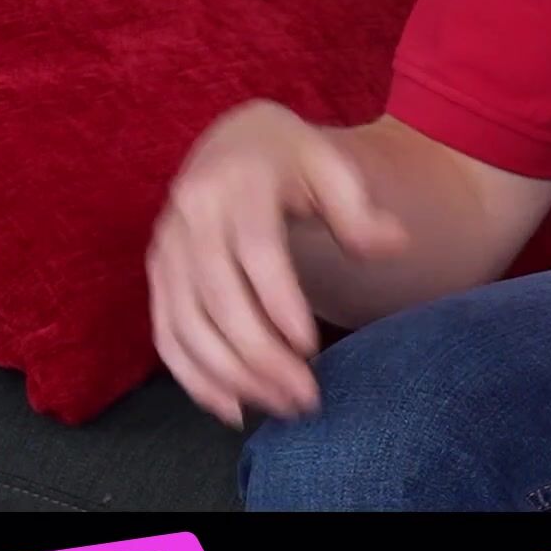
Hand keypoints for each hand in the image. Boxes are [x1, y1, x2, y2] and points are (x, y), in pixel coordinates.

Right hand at [146, 100, 410, 427]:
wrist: (232, 143)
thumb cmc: (292, 159)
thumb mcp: (329, 165)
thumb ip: (358, 208)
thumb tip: (394, 244)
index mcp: (236, 184)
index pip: (256, 252)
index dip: (279, 303)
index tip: (311, 347)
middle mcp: (190, 218)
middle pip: (218, 298)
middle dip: (259, 356)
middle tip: (304, 396)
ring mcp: (166, 249)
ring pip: (187, 326)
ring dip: (230, 376)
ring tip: (279, 407)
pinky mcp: (156, 276)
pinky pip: (166, 335)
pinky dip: (193, 377)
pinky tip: (231, 408)